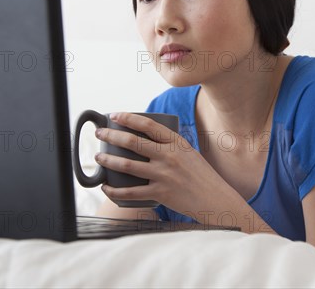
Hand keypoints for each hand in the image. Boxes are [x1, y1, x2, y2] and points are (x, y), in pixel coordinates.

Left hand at [94, 112, 239, 218]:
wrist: (215, 198)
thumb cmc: (201, 175)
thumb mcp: (189, 153)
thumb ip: (169, 146)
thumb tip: (146, 140)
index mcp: (176, 143)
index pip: (148, 125)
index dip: (129, 118)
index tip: (115, 116)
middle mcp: (169, 156)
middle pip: (133, 142)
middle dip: (112, 136)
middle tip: (100, 133)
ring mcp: (163, 175)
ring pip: (127, 165)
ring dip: (109, 160)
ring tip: (99, 157)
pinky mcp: (160, 193)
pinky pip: (131, 192)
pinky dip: (115, 190)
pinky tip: (106, 187)